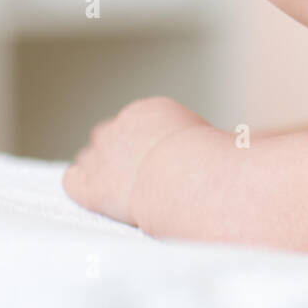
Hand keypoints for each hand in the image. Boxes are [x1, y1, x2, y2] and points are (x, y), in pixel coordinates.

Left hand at [62, 96, 209, 225]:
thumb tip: (235, 142)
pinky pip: (72, 179)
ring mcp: (100, 155)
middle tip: (132, 172)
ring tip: (116, 188)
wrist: (183, 178)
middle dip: (116, 151)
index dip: (140, 142)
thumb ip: (203, 140)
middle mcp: (119, 127)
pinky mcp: (87, 184)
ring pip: (88, 157)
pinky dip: (80, 186)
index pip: (133, 121)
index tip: (152, 157)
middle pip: (106, 134)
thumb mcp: (209, 138)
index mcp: (147, 111)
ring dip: (98, 169)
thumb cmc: (205, 162)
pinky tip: (94, 196)